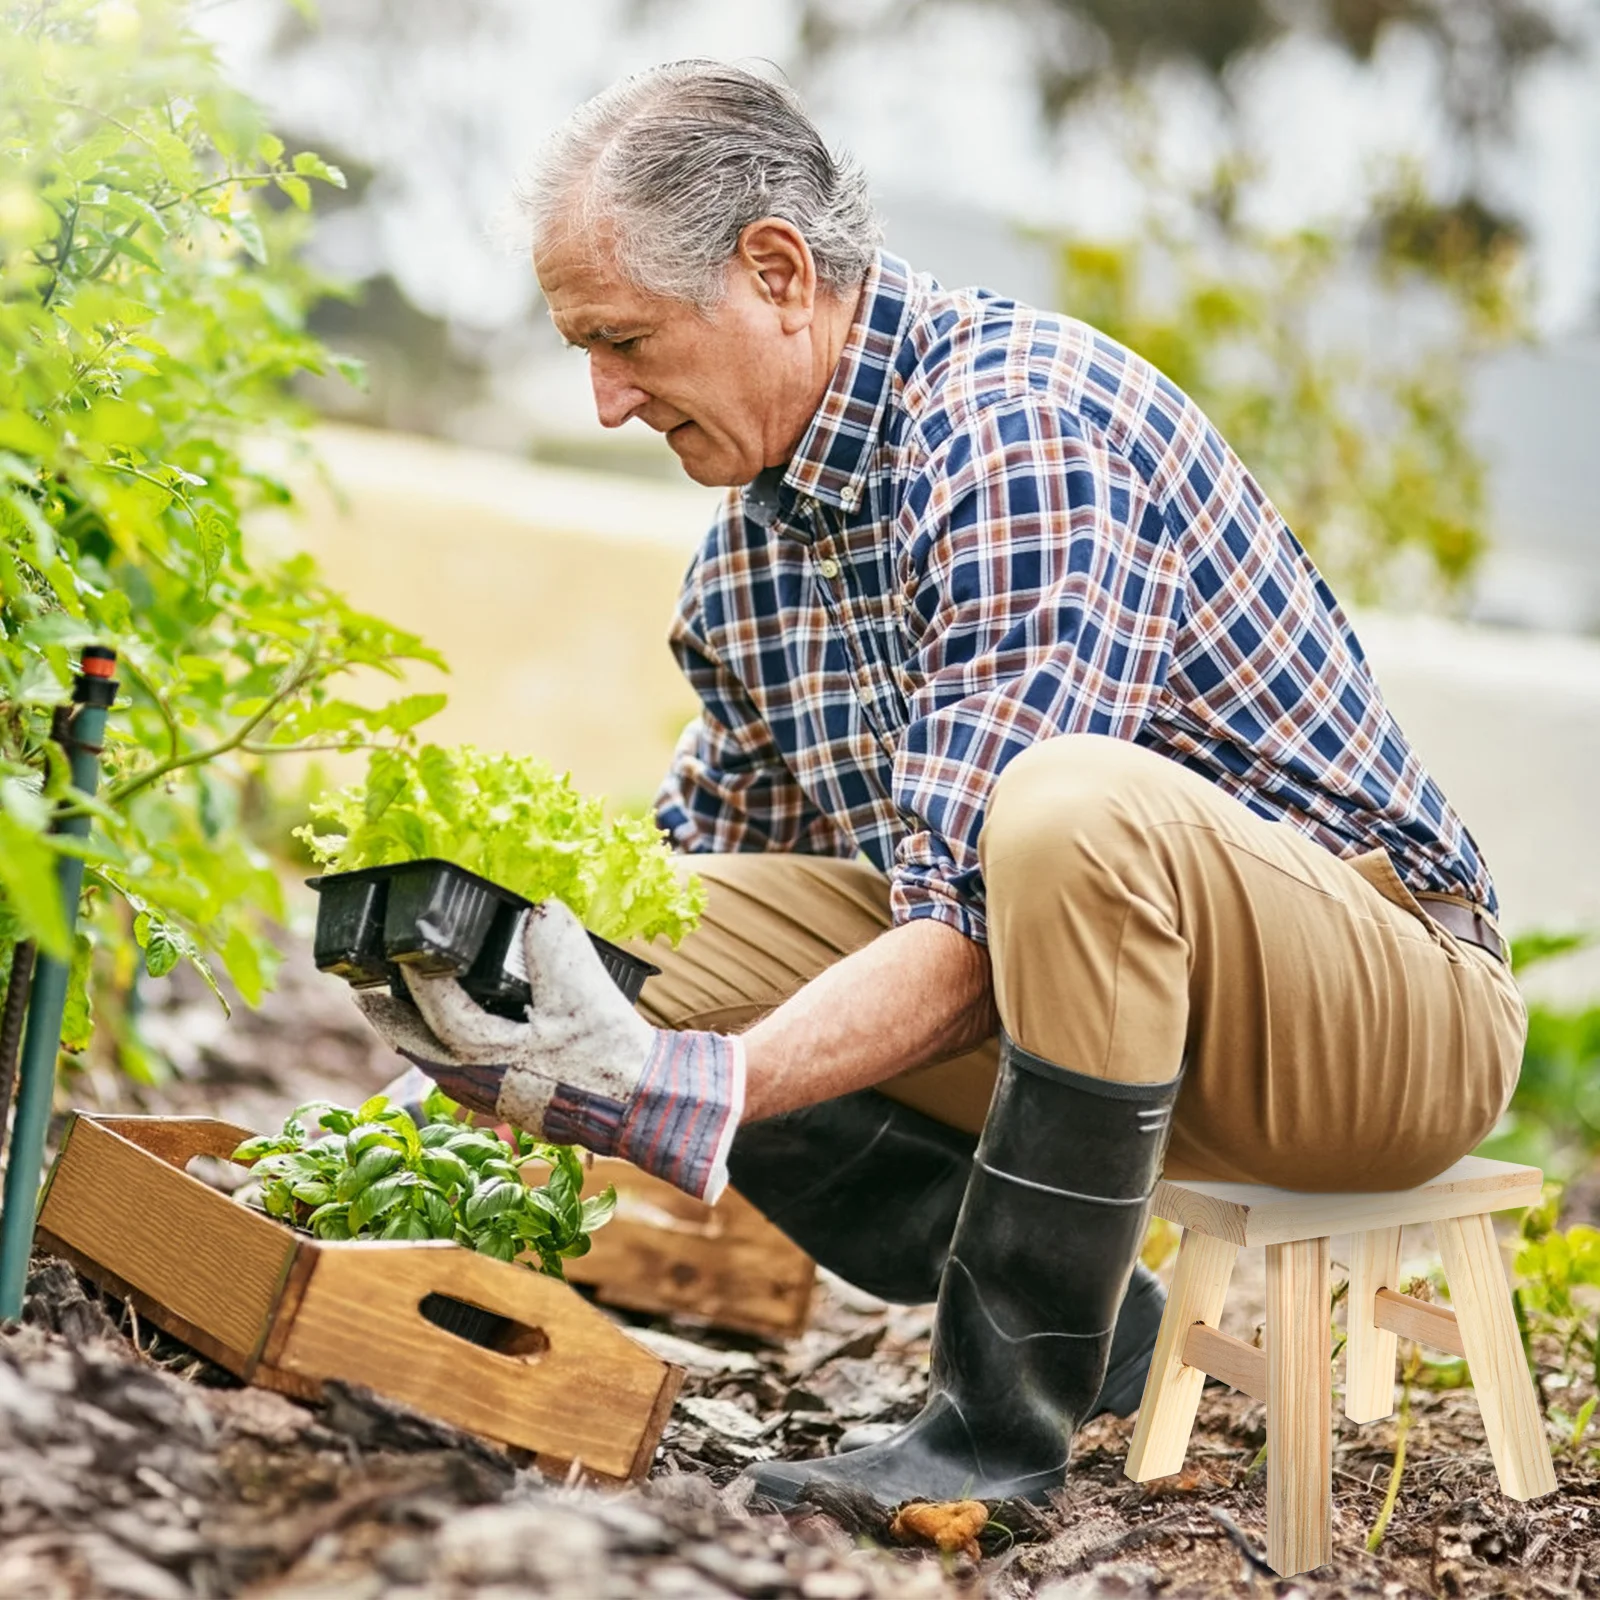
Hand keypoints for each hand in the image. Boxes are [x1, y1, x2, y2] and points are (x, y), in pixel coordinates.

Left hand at [355, 899, 743, 1200]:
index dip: (413, 974)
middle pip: (418, 1048)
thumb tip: (540, 910)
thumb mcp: (583, 989)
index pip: (434, 1006)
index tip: (398, 947)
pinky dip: (449, 1057)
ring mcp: (495, 1099)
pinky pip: (464, 1079)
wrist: (641, 1105)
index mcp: (487, 1051)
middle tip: (363, 995)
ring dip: (417, 1039)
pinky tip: (459, 1047)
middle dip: (389, 1019)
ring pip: (439, 1067)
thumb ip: (555, 943)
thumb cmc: (608, 1053)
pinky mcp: (515, 1106)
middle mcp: (480, 1081)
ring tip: (401, 1017)